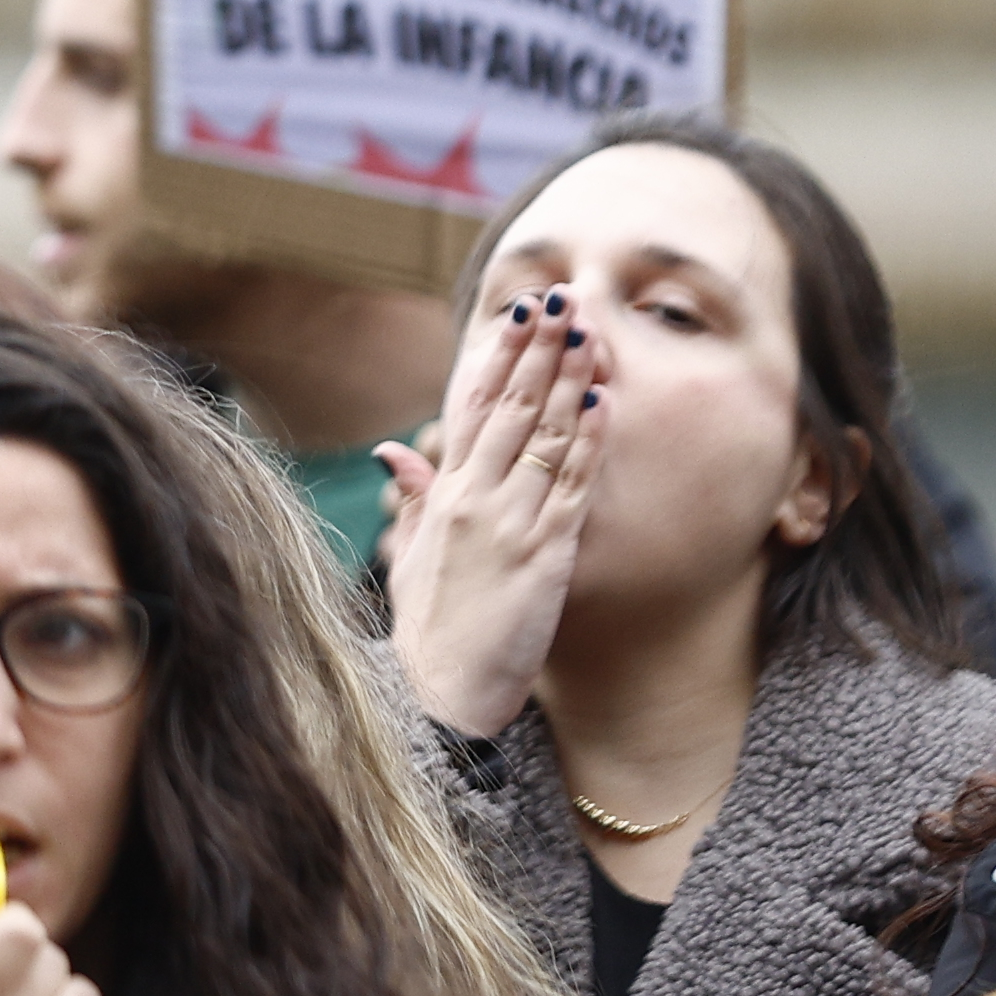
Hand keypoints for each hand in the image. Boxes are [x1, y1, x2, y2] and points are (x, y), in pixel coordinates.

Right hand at [386, 292, 602, 738]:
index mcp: (442, 497)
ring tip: (589, 331)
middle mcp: (473, 499)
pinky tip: (605, 403)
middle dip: (537, 349)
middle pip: (510, 407)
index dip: (494, 357)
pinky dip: (589, 442)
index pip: (469, 408)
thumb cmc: (428, 634)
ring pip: (544, 435)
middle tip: (560, 298)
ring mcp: (508, 523)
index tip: (515, 315)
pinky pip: (572, 487)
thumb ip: (408, 502)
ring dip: (569, 379)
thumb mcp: (409, 560)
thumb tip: (391, 454)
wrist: (442, 698)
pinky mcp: (544, 555)